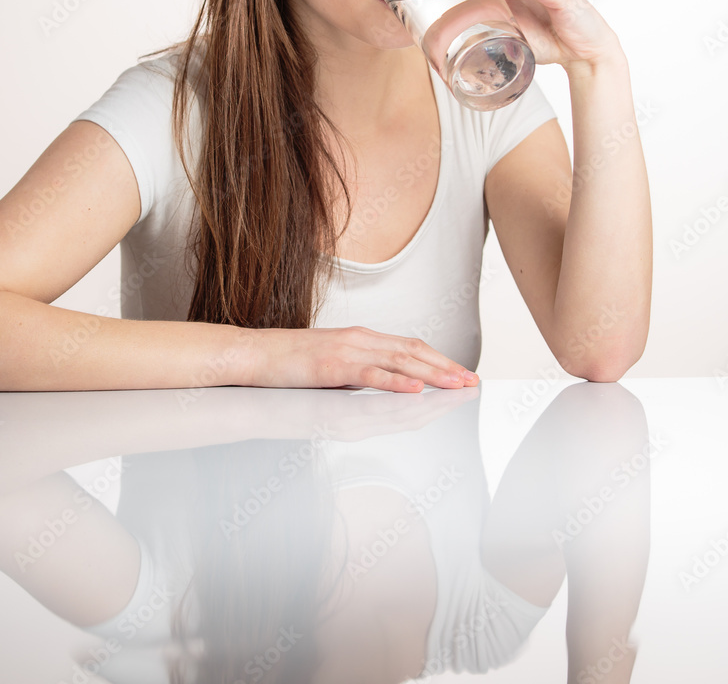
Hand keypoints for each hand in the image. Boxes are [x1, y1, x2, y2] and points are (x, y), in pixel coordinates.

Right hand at [245, 325, 478, 392]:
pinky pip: (370, 374)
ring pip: (400, 360)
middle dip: (446, 367)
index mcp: (362, 338)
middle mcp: (360, 339)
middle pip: (413, 351)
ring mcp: (347, 351)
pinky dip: (396, 381)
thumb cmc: (290, 362)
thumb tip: (384, 383)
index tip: (462, 374)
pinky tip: (415, 389)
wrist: (255, 353)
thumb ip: (361, 371)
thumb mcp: (334, 363)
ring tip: (456, 384)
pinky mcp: (332, 366)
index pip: (411, 346)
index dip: (440, 360)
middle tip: (472, 382)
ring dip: (432, 374)